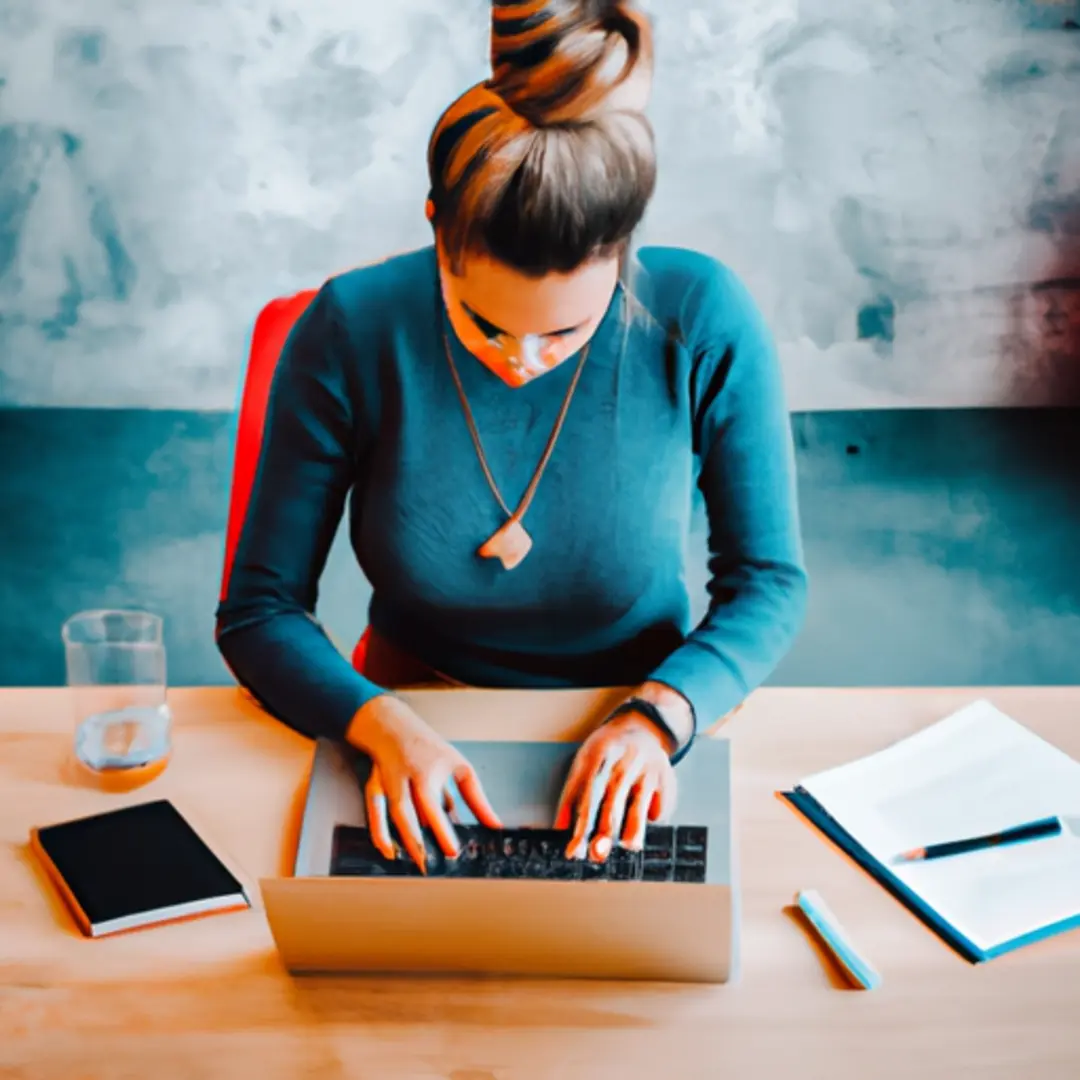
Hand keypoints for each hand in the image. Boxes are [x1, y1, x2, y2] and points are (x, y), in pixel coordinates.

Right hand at [345, 694, 501, 871]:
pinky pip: (374, 812)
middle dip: (418, 840)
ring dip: (402, 840)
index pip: (434, 804)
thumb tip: (494, 825)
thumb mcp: (459, 767)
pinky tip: (389, 850)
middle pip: (408, 811)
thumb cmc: (430, 749)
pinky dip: (379, 833)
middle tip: (430, 865)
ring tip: (417, 862)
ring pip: (392, 814)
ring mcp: (387, 781)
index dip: (442, 829)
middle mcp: (405, 776)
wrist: (393, 728)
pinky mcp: (374, 787)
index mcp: (427, 770)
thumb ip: (476, 798)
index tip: (452, 851)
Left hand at [553, 710, 676, 862]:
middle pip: (612, 801)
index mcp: (598, 756)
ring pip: (638, 805)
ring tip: (628, 847)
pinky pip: (658, 806)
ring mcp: (646, 769)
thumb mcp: (584, 762)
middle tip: (596, 854)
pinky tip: (642, 828)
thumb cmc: (605, 752)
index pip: (587, 795)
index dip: (581, 825)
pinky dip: (651, 820)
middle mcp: (623, 762)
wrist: (641, 727)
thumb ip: (572, 795)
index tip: (574, 851)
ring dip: (633, 829)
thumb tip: (560, 830)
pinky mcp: (665, 778)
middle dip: (604, 831)